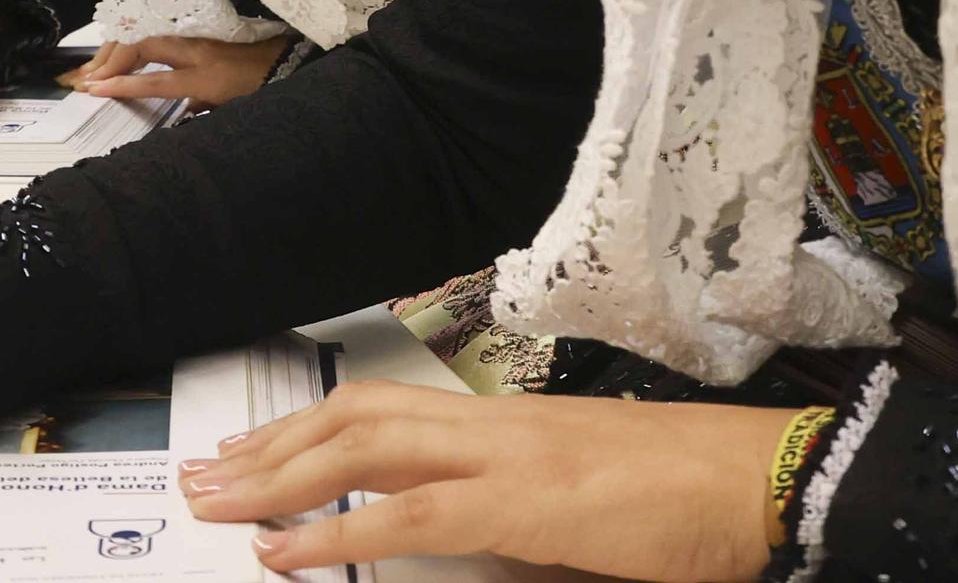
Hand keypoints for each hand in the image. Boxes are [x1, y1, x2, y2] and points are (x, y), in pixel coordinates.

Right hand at [75, 35, 284, 108]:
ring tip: (93, 67)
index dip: (124, 85)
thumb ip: (200, 112)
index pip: (156, 80)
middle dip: (109, 60)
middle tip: (84, 78)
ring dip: (116, 50)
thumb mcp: (232, 111)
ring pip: (145, 36)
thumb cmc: (261, 90)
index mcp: (206, 76)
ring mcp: (194, 39)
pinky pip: (154, 35)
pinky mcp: (193, 35)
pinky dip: (131, 44)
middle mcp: (196, 52)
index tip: (94, 90)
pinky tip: (116, 53)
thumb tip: (176, 115)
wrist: (287, 62)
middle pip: (143, 46)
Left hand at [181, 382, 787, 580]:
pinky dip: (339, 530)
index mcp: (495, 421)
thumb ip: (499, 511)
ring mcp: (502, 456)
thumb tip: (441, 532)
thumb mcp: (568, 503)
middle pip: (350, 418)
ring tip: (218, 506)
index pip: (374, 408)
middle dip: (268, 447)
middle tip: (200, 477)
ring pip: (362, 449)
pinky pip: (412, 513)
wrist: (757, 479)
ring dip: (279, 479)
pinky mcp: (525, 504)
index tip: (243, 452)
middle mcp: (486, 424)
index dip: (301, 428)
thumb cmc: (675, 494)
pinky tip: (287, 550)